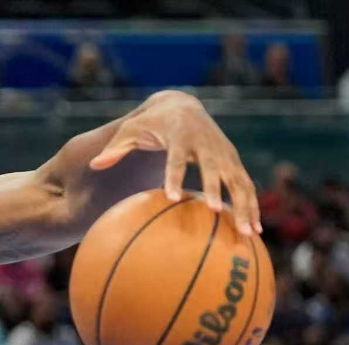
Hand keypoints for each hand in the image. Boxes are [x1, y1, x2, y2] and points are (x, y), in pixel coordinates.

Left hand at [89, 91, 260, 236]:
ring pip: (239, 180)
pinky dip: (251, 206)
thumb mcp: (130, 131)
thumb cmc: (150, 124)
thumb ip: (114, 148)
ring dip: (244, 205)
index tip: (172, 197)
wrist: (182, 106)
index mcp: (182, 135)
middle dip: (216, 190)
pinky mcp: (233, 162)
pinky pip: (246, 186)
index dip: (175, 176)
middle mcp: (208, 144)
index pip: (177, 158)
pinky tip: (253, 231)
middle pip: (215, 168)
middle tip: (214, 213)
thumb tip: (95, 164)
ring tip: (248, 233)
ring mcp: (224, 153)